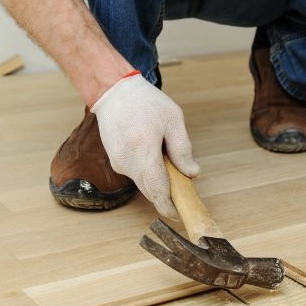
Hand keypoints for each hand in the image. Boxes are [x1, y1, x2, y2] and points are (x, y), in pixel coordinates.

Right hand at [91, 72, 199, 218]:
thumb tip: (192, 173)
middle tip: (183, 185)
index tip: (179, 213)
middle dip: (167, 193)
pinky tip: (153, 154)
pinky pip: (136, 174)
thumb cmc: (146, 103)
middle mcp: (127, 162)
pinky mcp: (115, 161)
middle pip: (150, 191)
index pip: (157, 190)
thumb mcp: (173, 120)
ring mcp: (118, 163)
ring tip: (167, 159)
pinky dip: (148, 171)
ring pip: (143, 183)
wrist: (114, 91)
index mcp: (144, 151)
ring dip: (158, 180)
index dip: (169, 206)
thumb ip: (183, 149)